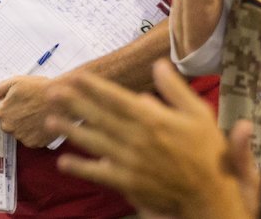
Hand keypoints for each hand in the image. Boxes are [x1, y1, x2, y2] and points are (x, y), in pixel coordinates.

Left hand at [0, 74, 55, 147]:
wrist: (62, 100)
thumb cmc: (39, 89)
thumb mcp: (15, 82)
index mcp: (2, 113)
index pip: (1, 112)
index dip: (11, 106)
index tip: (21, 102)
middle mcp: (9, 128)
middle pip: (10, 124)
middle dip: (17, 117)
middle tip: (30, 108)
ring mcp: (22, 137)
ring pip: (20, 132)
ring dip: (26, 126)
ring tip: (38, 115)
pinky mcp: (35, 143)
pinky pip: (32, 138)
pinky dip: (36, 132)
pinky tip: (42, 122)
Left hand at [47, 61, 260, 218]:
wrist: (212, 195)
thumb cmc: (207, 152)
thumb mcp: (199, 114)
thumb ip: (176, 90)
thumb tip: (158, 65)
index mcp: (153, 119)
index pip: (115, 98)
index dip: (92, 86)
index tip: (73, 75)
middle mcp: (137, 138)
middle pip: (98, 116)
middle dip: (73, 103)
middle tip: (50, 91)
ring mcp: (130, 161)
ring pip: (94, 142)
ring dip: (70, 131)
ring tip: (49, 121)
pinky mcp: (128, 183)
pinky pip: (99, 173)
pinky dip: (80, 168)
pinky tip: (63, 161)